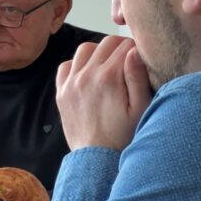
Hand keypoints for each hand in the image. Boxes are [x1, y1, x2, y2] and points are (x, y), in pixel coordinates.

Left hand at [56, 35, 152, 150]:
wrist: (95, 157)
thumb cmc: (122, 135)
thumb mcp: (140, 108)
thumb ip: (137, 77)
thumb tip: (133, 51)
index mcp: (108, 78)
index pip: (125, 46)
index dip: (136, 49)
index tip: (139, 59)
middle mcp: (86, 76)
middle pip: (105, 43)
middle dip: (120, 47)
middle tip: (126, 60)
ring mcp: (70, 83)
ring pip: (84, 49)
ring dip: (98, 52)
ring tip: (108, 66)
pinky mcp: (61, 92)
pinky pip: (65, 66)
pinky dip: (76, 64)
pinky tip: (87, 75)